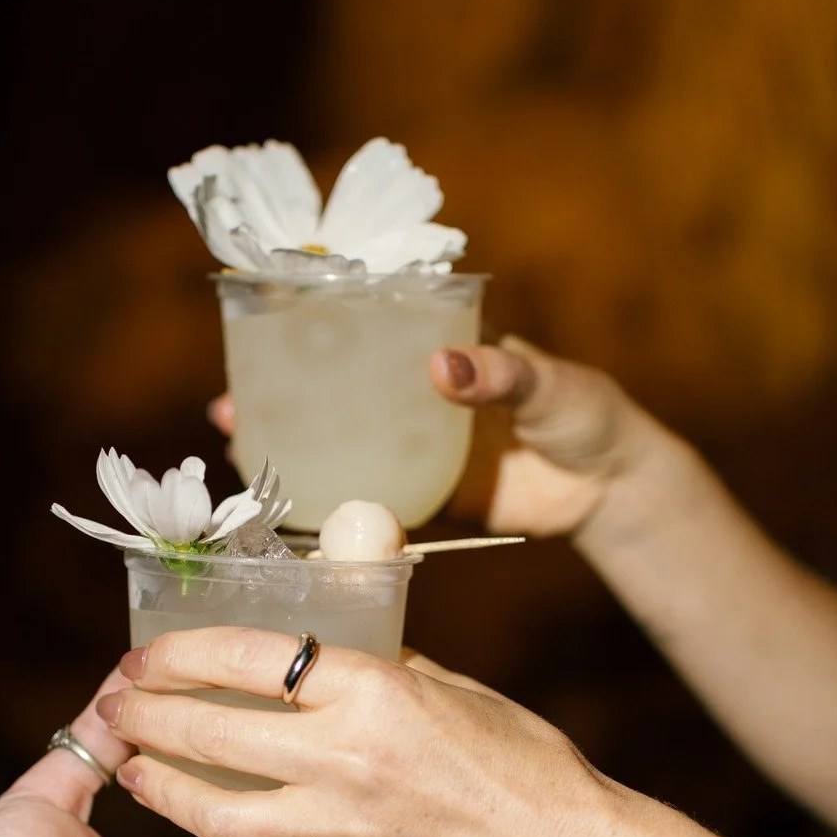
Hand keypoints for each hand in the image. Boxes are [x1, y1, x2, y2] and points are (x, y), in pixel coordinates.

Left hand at [102, 631, 623, 836]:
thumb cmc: (520, 759)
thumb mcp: (449, 688)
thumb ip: (376, 668)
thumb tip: (321, 648)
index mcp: (375, 691)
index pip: (250, 656)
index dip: (183, 650)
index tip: (147, 651)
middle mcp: (346, 758)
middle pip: (213, 729)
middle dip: (148, 712)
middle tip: (115, 701)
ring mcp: (340, 828)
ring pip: (214, 810)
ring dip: (160, 785)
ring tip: (131, 765)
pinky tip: (193, 822)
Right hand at [208, 336, 647, 538]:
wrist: (610, 487)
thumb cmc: (584, 412)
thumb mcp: (547, 381)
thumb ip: (501, 371)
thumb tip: (443, 366)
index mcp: (435, 347)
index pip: (362, 325)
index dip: (307, 325)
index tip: (256, 326)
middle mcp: (410, 395)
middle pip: (329, 388)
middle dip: (274, 393)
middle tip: (226, 402)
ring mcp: (411, 447)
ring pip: (336, 444)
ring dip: (287, 449)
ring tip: (236, 450)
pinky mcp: (424, 498)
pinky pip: (367, 500)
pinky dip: (329, 506)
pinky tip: (286, 511)